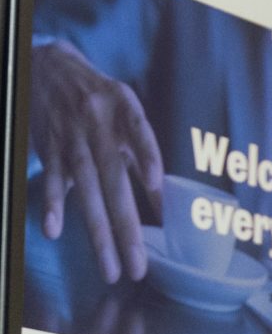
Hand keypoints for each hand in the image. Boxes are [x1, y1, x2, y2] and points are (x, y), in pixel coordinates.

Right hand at [28, 39, 162, 284]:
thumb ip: (143, 152)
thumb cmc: (98, 98)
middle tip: (139, 267)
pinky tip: (55, 232)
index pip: (139, 134)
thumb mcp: (125, 110)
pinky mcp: (50, 149)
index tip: (156, 189)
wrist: (46, 67)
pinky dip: (54, 206)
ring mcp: (70, 139)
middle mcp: (95, 124)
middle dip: (128, 228)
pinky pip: (53, 182)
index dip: (147, 158)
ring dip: (98, 232)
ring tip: (111, 266)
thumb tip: (163, 199)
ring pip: (87, 192)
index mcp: (123, 110)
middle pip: (115, 182)